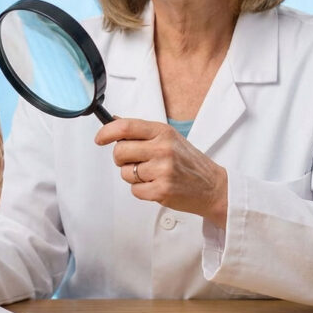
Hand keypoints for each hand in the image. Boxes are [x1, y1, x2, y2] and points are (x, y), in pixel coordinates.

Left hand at [95, 118, 228, 227]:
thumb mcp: (169, 138)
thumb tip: (114, 122)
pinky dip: (142, 190)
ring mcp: (163, 170)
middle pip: (120, 152)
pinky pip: (134, 190)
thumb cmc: (189, 162)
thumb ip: (142, 132)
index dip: (107, 132)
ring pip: (126, 173)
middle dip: (121, 159)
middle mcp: (163, 149)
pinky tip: (157, 186)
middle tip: (133, 161)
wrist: (212, 186)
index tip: (100, 138)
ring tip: (152, 175)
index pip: (126, 127)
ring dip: (133, 176)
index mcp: (163, 132)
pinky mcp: (162, 190)